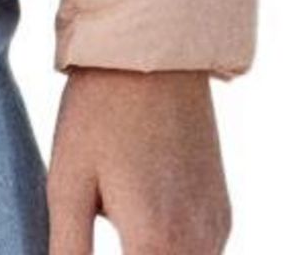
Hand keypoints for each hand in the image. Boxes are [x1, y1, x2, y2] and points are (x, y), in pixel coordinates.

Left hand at [48, 68, 231, 253]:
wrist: (154, 52)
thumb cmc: (100, 112)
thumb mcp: (67, 181)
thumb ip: (67, 249)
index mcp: (157, 245)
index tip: (83, 254)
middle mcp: (199, 245)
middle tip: (98, 241)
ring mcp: (216, 227)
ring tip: (117, 228)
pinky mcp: (221, 210)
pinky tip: (140, 237)